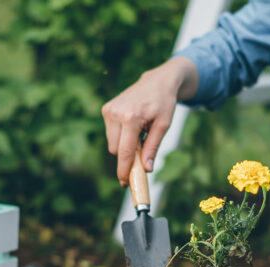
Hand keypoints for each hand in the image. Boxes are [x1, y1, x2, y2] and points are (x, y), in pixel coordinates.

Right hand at [101, 57, 197, 185]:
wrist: (157, 81)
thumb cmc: (163, 103)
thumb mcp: (163, 125)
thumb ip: (153, 147)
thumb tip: (147, 169)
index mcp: (131, 117)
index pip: (124, 151)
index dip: (124, 170)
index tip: (125, 183)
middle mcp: (116, 113)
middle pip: (116, 150)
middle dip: (127, 156)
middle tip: (142, 151)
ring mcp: (109, 110)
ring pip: (112, 143)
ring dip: (124, 144)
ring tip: (140, 131)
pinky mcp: (106, 109)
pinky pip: (111, 133)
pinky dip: (121, 135)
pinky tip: (133, 124)